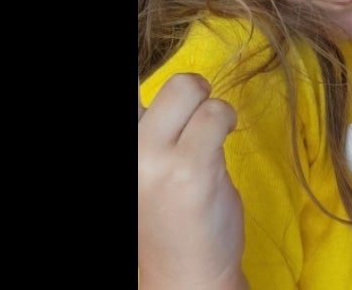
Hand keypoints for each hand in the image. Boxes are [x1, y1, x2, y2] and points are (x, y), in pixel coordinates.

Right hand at [138, 73, 247, 288]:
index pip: (130, 92)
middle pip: (174, 81)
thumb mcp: (145, 165)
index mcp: (123, 147)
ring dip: (215, 113)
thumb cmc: (169, 215)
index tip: (170, 110)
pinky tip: (220, 150)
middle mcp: (131, 150)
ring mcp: (157, 159)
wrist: (186, 274)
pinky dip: (227, 123)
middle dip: (196, 94)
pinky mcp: (191, 168)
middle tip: (197, 123)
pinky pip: (218, 114)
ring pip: (196, 91)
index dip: (153, 94)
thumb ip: (148, 126)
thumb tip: (174, 86)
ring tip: (208, 143)